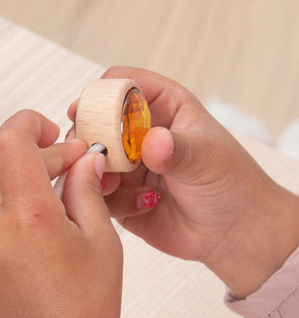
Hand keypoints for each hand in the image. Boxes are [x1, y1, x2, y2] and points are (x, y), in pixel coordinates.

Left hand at [0, 110, 122, 317]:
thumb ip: (85, 188)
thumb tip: (81, 157)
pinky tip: (38, 233)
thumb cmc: (86, 306)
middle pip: (5, 166)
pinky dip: (8, 214)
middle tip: (75, 170)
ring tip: (60, 207)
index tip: (54, 133)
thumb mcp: (100, 238)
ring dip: (23, 188)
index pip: (9, 139)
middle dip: (39, 160)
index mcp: (25, 215)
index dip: (31, 124)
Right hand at [72, 67, 298, 297]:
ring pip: (89, 158)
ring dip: (94, 172)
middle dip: (88, 138)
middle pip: (95, 120)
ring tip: (114, 186)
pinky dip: (108, 199)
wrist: (233, 233)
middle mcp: (140, 132)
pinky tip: (142, 206)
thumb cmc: (231, 185)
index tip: (84, 110)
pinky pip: (94, 192)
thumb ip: (176, 149)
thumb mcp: (206, 160)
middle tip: (90, 155)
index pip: (123, 84)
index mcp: (165, 106)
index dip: (101, 93)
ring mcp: (126, 164)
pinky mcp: (117, 195)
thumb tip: (152, 141)